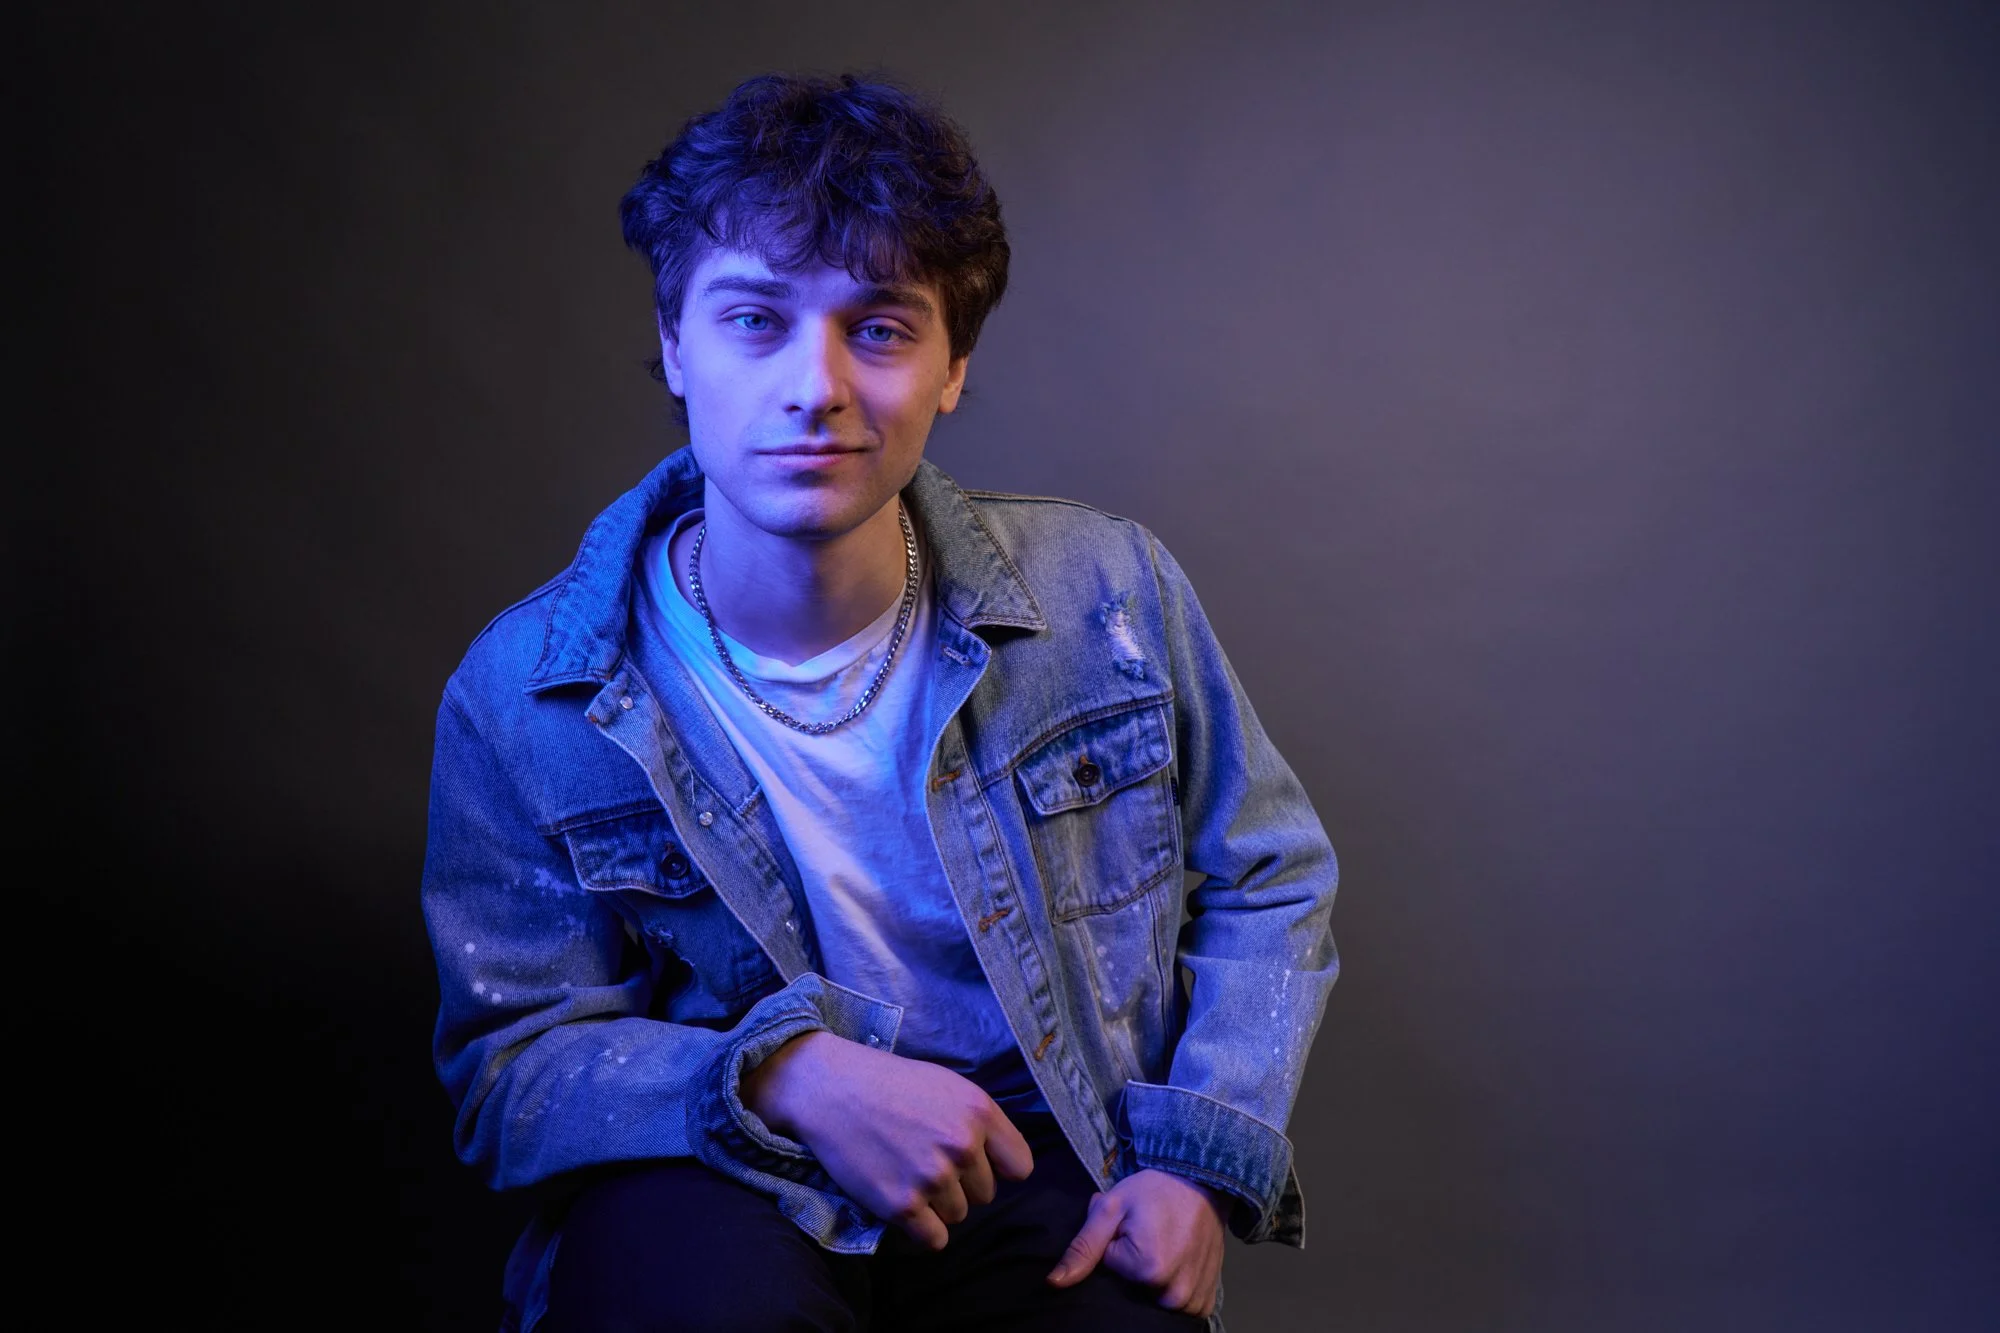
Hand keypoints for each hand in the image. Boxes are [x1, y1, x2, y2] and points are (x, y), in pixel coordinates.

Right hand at [742, 1030, 1034, 1250]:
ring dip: (936, 1204)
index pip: (1020, 1167)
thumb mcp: (948, 1086)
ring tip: (904, 1172)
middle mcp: (962, 1144)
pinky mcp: (902, 1205)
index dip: (997, 1168)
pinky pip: (934, 1239)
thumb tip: (1005, 1164)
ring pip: (958, 1215)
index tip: (975, 1162)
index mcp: (979, 1111)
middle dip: (960, 1184)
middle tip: (922, 1160)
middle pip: (985, 1195)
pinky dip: (920, 1228)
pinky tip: (900, 1201)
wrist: (830, 1090)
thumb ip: (980, 1122)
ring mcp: (932, 1177)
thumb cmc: (889, 1084)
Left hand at [1045, 1169, 1230, 1318]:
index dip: (1116, 1243)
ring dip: (1155, 1279)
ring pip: (1154, 1300)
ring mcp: (1192, 1298)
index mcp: (1147, 1270)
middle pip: (1131, 1288)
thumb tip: (1054, 1282)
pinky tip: (1178, 1264)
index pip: (1109, 1267)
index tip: (1132, 1225)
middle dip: (1134, 1262)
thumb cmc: (1156, 1189)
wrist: (1204, 1180)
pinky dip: (1175, 1289)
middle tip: (1148, 1233)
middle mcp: (1173, 1292)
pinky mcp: (1206, 1299)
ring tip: (1166, 1246)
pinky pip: (1182, 1308)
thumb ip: (1083, 1247)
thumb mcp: (1112, 1207)